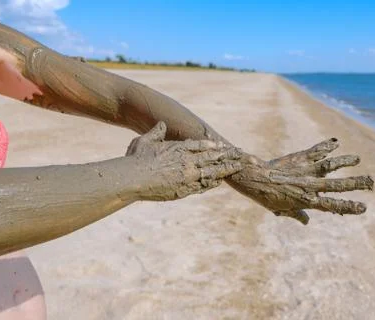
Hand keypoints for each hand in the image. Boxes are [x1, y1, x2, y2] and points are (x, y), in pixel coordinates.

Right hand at [126, 121, 242, 200]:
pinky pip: (203, 185)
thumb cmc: (136, 159)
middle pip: (212, 157)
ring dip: (226, 169)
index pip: (201, 145)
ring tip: (238, 167)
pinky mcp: (184, 189)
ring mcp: (188, 175)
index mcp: (179, 148)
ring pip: (212, 171)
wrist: (133, 178)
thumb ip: (156, 132)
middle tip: (240, 154)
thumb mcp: (145, 140)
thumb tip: (161, 124)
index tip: (223, 145)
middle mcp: (187, 161)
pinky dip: (212, 183)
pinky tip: (220, 182)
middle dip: (227, 155)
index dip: (213, 145)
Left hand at [228, 138, 372, 223]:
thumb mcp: (281, 210)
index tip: (364, 207)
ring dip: (345, 161)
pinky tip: (335, 142)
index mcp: (307, 201)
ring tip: (357, 158)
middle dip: (357, 183)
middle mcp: (310, 186)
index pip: (333, 205)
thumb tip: (307, 222)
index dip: (349, 207)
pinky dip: (326, 146)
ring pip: (330, 166)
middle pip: (338, 185)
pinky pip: (316, 151)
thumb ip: (297, 215)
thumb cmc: (266, 197)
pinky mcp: (300, 158)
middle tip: (372, 181)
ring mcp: (306, 171)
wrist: (254, 178)